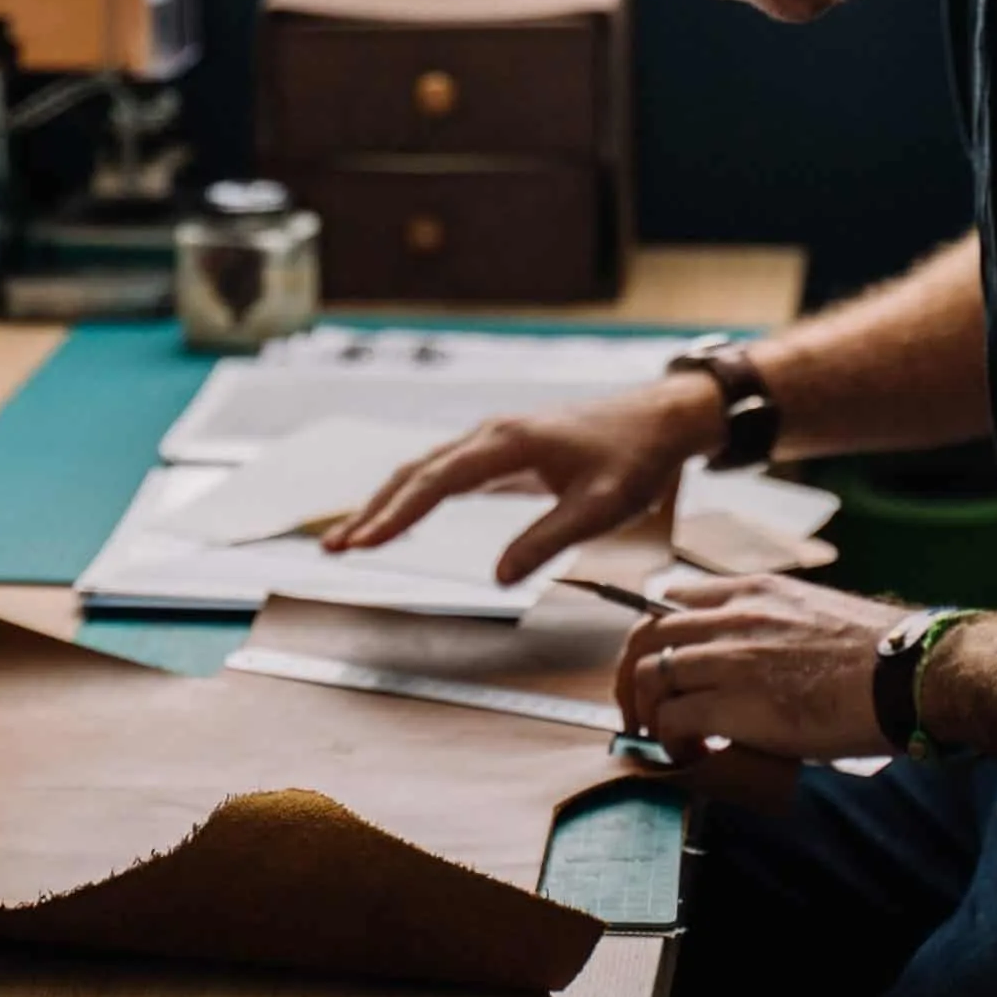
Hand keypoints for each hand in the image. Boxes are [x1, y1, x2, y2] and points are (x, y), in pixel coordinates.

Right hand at [320, 375, 724, 583]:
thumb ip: (547, 540)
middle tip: (336, 548)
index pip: (436, 481)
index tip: (363, 542)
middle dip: (373, 511)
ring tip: (351, 537)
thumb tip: (499, 576)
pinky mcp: (504, 450)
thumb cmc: (635, 459)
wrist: (661, 419)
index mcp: (508, 443)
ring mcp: (495, 439)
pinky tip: (399, 516)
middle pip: (415, 472)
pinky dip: (413, 494)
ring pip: (425, 469)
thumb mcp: (599, 508)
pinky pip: (444, 470)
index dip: (395, 515)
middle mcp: (492, 434)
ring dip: (387, 502)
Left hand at [615, 575, 909, 762]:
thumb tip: (767, 661)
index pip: (675, 595)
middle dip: (632, 674)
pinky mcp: (734, 703)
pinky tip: (690, 754)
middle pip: (646, 633)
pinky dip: (669, 742)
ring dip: (645, 712)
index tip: (655, 661)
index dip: (654, 632)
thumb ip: (779, 625)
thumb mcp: (820, 614)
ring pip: (649, 675)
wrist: (910, 675)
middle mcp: (734, 616)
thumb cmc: (884, 655)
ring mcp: (730, 657)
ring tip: (663, 738)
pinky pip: (671, 720)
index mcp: (756, 590)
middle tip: (639, 708)